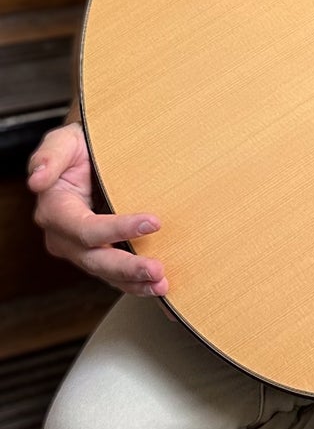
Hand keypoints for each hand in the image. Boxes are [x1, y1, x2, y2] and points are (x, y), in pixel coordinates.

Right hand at [28, 122, 168, 297]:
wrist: (88, 155)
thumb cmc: (77, 147)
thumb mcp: (63, 141)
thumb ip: (50, 157)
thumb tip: (36, 180)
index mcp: (55, 211)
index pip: (86, 228)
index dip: (118, 228)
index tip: (154, 222)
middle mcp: (64, 236)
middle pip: (95, 259)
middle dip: (126, 268)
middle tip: (157, 271)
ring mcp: (80, 249)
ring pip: (105, 272)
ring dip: (133, 282)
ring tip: (161, 285)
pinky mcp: (97, 252)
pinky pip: (114, 273)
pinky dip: (134, 283)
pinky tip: (157, 287)